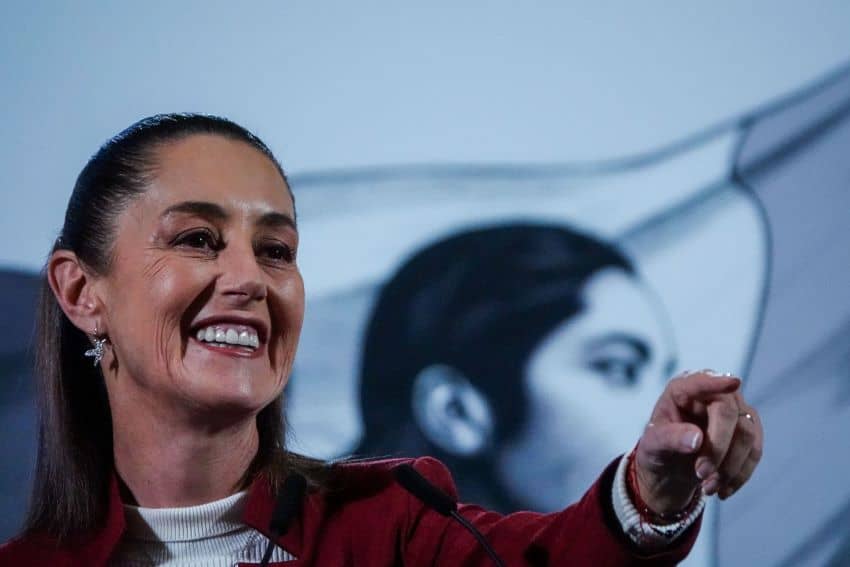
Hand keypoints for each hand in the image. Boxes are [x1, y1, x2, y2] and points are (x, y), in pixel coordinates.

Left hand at [633, 370, 763, 515]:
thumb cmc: (659, 449)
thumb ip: (670, 439)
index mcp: (682, 390)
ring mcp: (734, 410)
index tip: (733, 383)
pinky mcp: (748, 430)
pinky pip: (754, 451)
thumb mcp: (653, 446)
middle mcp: (711, 394)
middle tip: (701, 475)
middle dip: (718, 448)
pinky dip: (740, 474)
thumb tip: (697, 439)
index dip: (716, 383)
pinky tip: (723, 490)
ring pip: (746, 434)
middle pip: (728, 413)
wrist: (671, 470)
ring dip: (730, 467)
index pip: (700, 382)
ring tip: (708, 488)